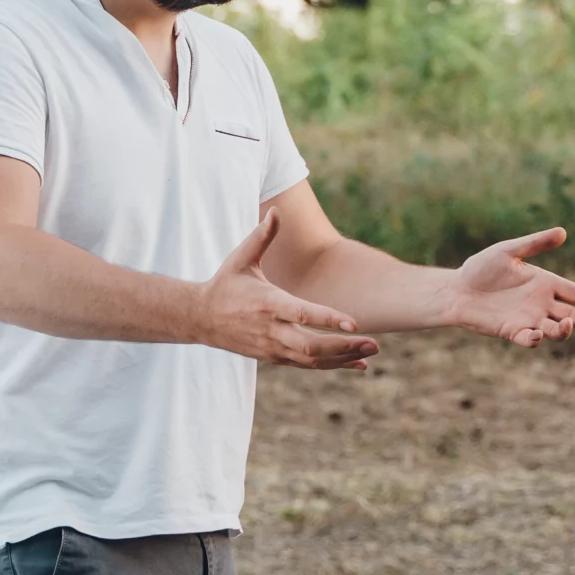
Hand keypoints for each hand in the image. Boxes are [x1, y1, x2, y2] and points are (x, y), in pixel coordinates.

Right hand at [194, 213, 381, 369]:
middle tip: (374, 342)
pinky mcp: (274, 357)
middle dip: (345, 346)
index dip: (328, 318)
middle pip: (312, 346)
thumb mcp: (241, 259)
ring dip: (343, 358)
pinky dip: (333, 365)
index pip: (302, 314)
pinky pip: (308, 365)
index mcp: (268, 303)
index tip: (354, 322)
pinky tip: (356, 362)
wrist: (200, 319)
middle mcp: (272, 329)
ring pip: (312, 360)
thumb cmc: (225, 284)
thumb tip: (276, 209)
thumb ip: (261, 236)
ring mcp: (273, 347)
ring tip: (371, 351)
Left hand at [443, 227, 574, 346]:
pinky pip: (529, 339)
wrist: (456, 290)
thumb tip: (563, 232)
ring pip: (555, 330)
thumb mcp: (509, 251)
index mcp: (546, 283)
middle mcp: (541, 304)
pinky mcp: (512, 331)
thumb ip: (535, 244)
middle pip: (573, 314)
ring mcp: (528, 319)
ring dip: (564, 330)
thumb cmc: (480, 268)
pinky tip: (536, 335)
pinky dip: (534, 339)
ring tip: (567, 324)